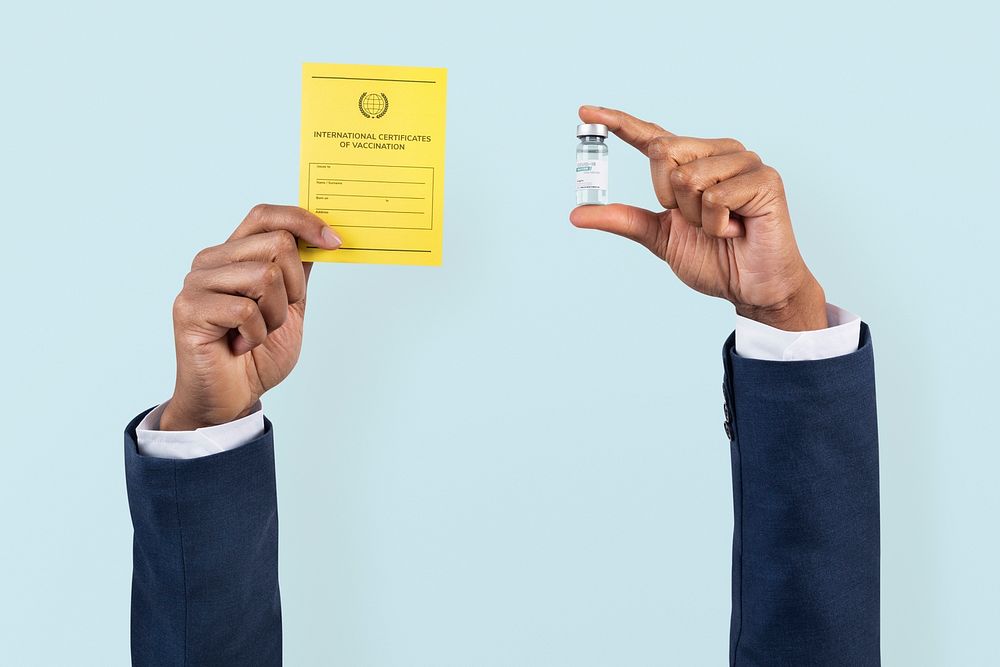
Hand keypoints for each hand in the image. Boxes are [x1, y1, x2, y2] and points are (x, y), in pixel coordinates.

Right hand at [160, 204, 340, 430]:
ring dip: (274, 315)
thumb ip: (299, 271)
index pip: (266, 215)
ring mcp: (197, 284)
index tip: (335, 243)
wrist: (231, 398)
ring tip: (254, 334)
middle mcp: (211, 262)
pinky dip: (256, 335)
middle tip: (275, 318)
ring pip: (266, 276)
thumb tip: (321, 236)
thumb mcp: (290, 307)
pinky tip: (239, 345)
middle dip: (293, 288)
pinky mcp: (189, 310)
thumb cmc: (256, 355)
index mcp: (233, 255)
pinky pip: (246, 310)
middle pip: (277, 244)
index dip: (303, 221)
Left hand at [570, 106, 826, 330]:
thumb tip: (576, 214)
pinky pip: (716, 198)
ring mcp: (743, 161)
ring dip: (697, 217)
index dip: (618, 123)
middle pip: (663, 152)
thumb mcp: (659, 236)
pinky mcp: (764, 178)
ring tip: (722, 226)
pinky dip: (717, 225)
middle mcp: (717, 152)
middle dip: (668, 196)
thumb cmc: (714, 259)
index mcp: (692, 161)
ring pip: (688, 177)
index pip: (651, 136)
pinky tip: (738, 229)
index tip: (585, 112)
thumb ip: (623, 219)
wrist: (750, 287)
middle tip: (696, 221)